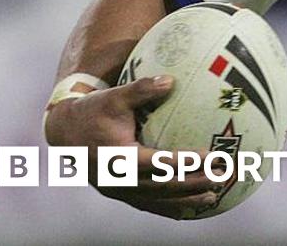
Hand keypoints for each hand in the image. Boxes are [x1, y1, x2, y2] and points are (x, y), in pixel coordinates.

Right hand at [44, 75, 219, 218]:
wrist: (65, 132)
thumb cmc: (94, 110)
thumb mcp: (114, 96)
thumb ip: (141, 89)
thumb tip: (170, 80)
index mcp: (117, 157)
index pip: (157, 163)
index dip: (185, 162)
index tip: (211, 157)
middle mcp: (117, 179)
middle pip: (161, 187)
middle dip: (193, 185)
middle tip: (221, 178)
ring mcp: (118, 190)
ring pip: (157, 200)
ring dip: (186, 201)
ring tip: (214, 198)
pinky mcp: (120, 193)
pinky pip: (149, 203)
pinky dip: (171, 207)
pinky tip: (193, 206)